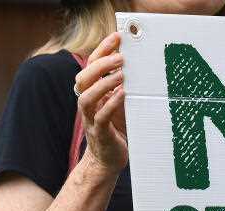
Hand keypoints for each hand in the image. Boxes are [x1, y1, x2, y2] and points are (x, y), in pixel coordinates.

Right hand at [74, 32, 127, 176]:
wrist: (108, 160)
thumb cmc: (117, 130)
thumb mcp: (122, 105)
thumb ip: (124, 87)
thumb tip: (140, 67)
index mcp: (93, 93)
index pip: (92, 66)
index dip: (102, 50)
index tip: (117, 36)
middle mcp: (88, 104)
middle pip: (84, 78)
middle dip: (101, 64)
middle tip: (120, 55)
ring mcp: (91, 119)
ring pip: (86, 97)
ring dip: (103, 83)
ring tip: (121, 73)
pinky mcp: (100, 134)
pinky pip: (100, 117)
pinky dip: (111, 104)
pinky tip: (122, 94)